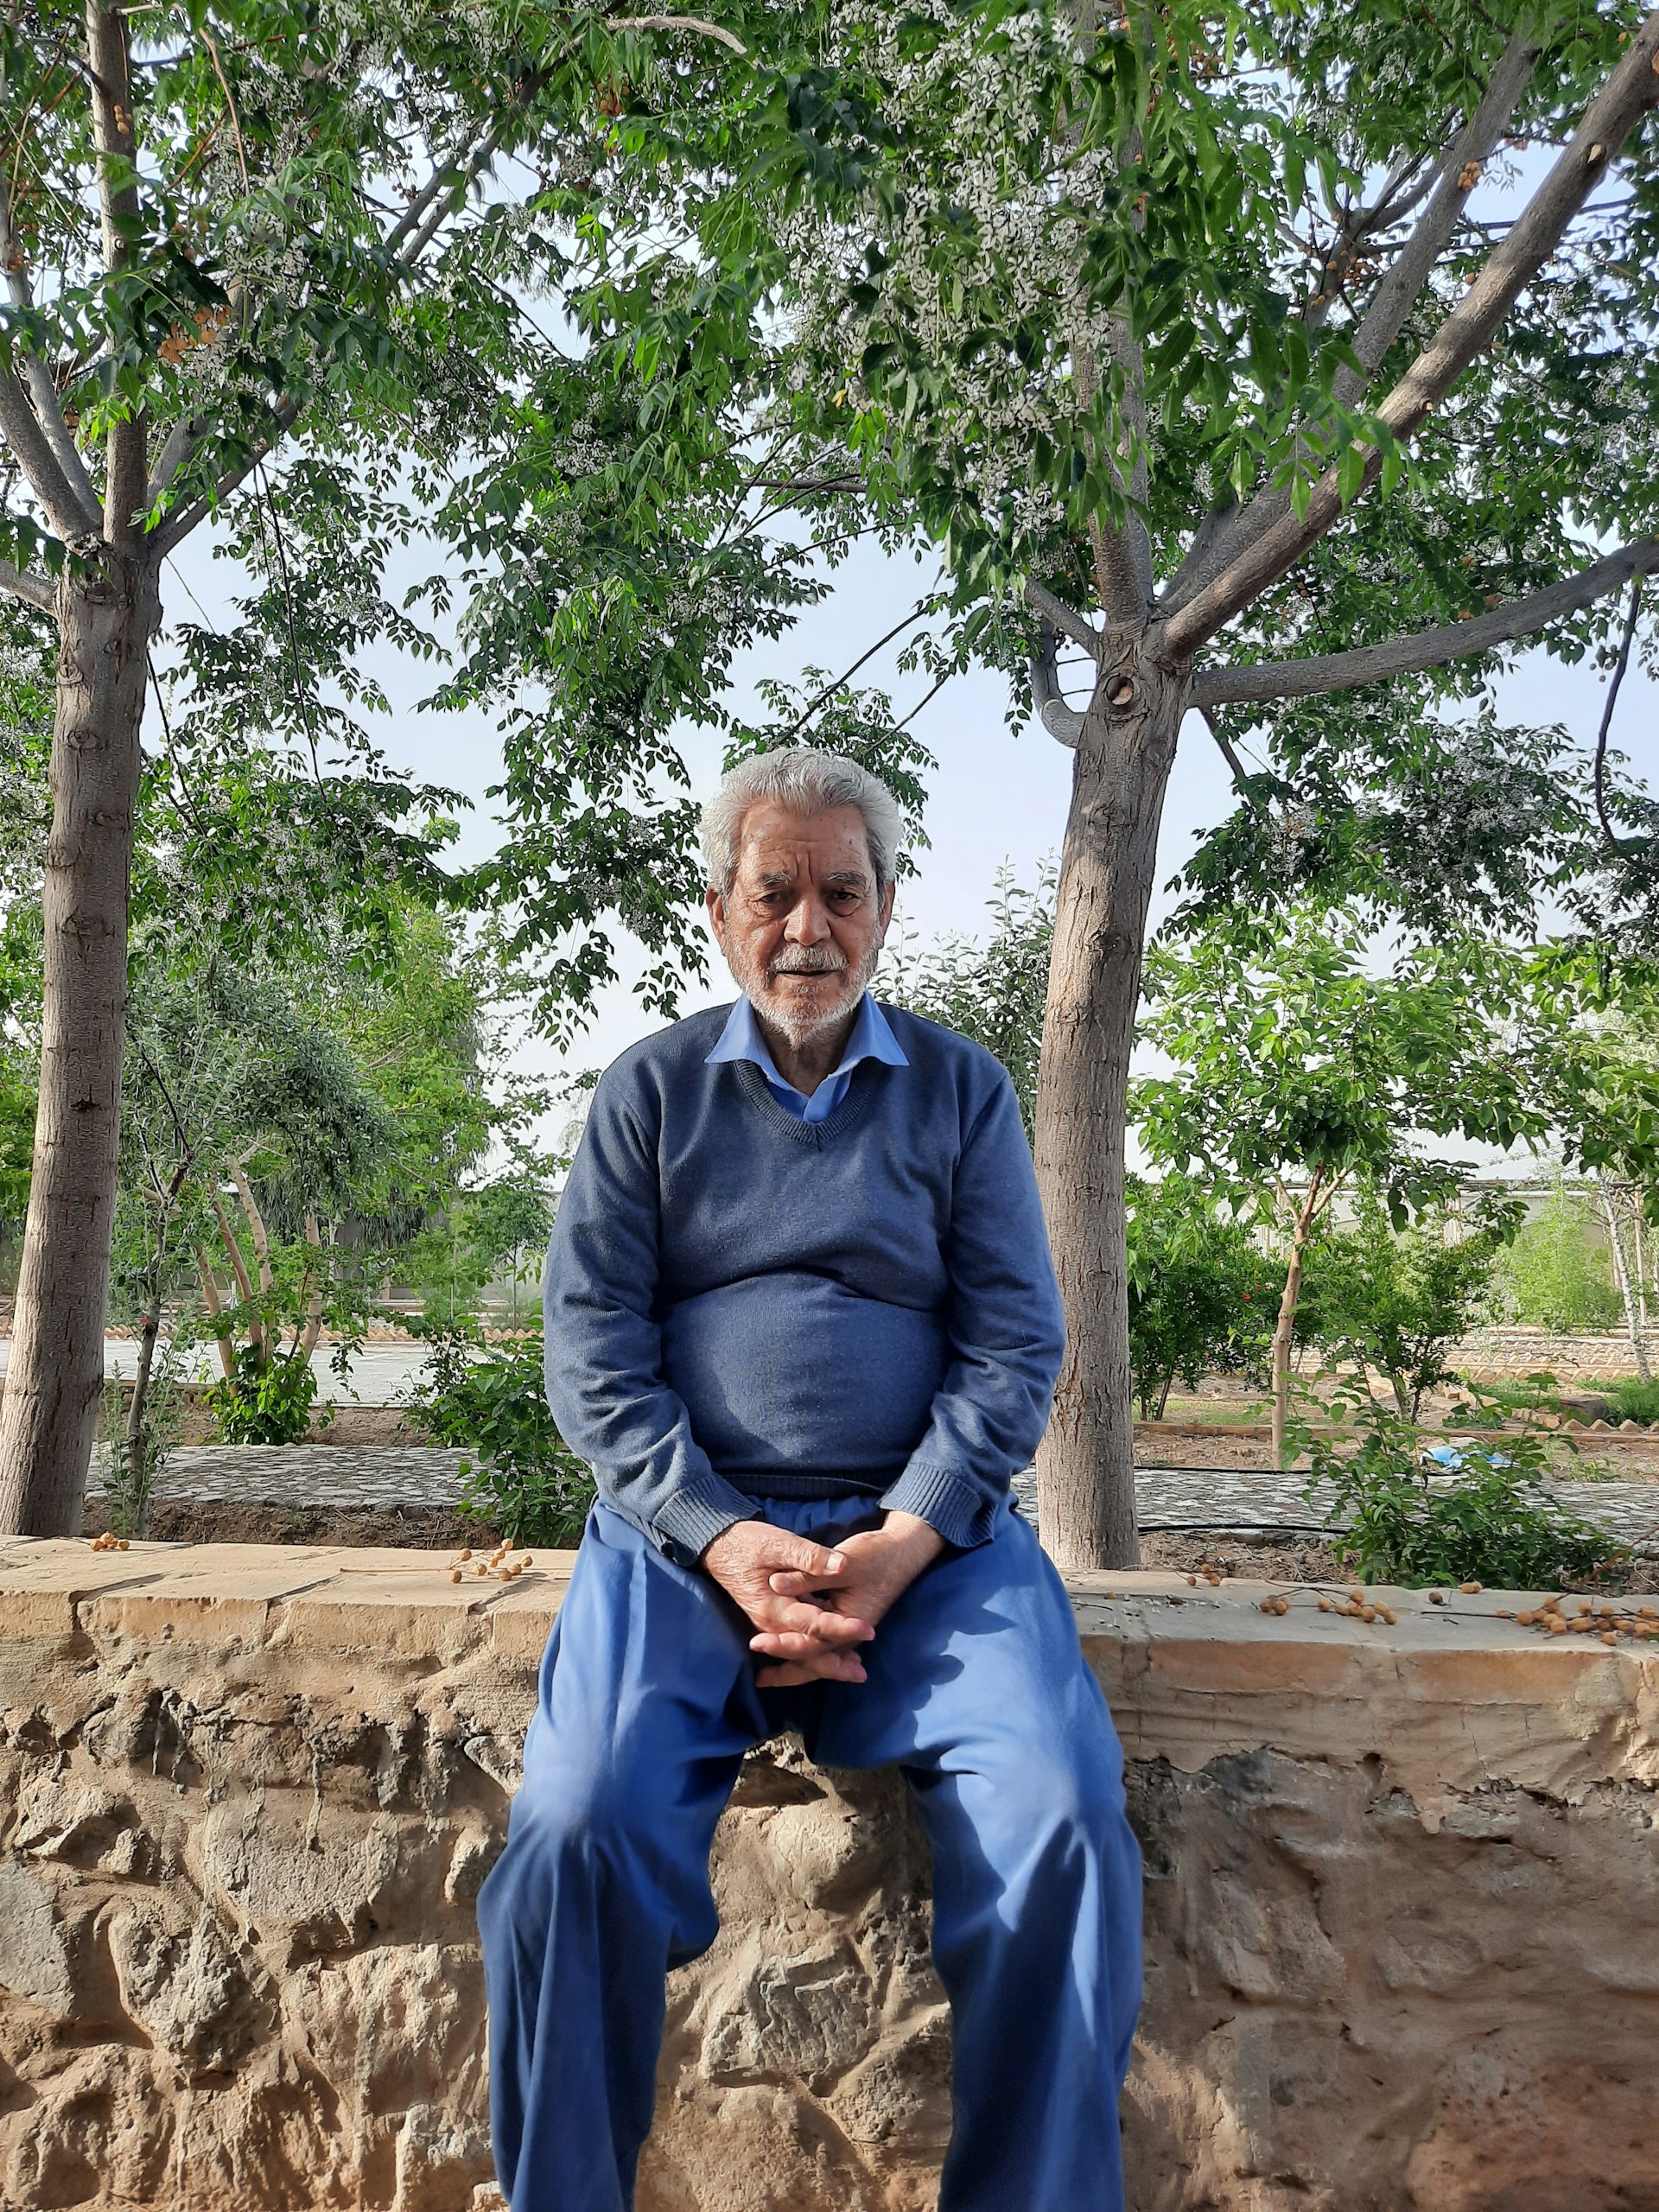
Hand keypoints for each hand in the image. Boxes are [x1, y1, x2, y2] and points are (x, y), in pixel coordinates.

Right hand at [701, 1520, 875, 1685]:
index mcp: (773, 1606)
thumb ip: (809, 1556)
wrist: (719, 1546)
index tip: (869, 1630)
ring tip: (854, 1669)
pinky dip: (815, 1649)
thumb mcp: (778, 1543)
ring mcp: (770, 1623)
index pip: (814, 1624)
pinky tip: (835, 1650)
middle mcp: (770, 1622)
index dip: (842, 1628)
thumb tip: (841, 1565)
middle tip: (861, 1674)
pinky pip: (795, 1641)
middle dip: (833, 1664)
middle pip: (805, 1651)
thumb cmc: (747, 1542)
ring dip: (825, 1661)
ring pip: (800, 1650)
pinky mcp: (773, 1618)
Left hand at [753, 1512, 945, 1685]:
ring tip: (768, 1675)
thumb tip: (773, 1583)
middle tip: (759, 1680)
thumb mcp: (844, 1563)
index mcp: (851, 1624)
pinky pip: (824, 1643)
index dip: (782, 1645)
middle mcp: (851, 1634)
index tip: (756, 1644)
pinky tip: (792, 1649)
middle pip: (815, 1661)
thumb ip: (809, 1575)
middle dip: (788, 1671)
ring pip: (819, 1655)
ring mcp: (850, 1629)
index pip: (812, 1644)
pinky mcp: (847, 1620)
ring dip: (796, 1664)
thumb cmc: (876, 1555)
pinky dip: (807, 1649)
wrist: (905, 1549)